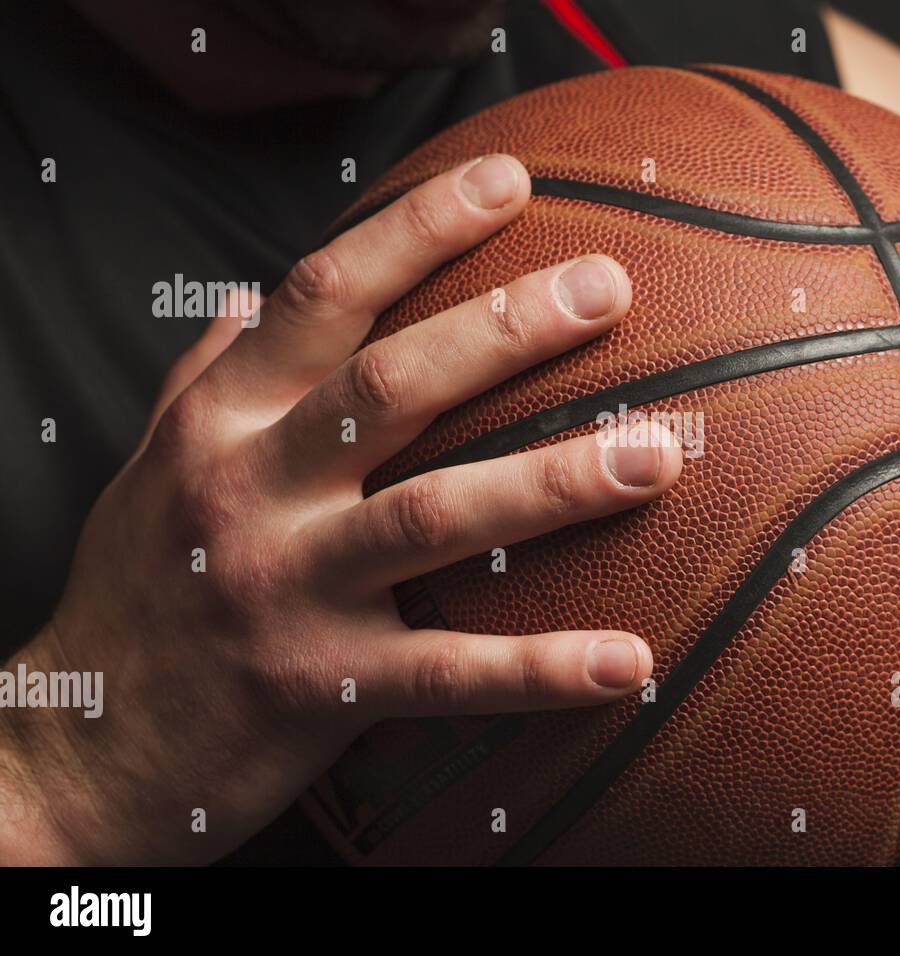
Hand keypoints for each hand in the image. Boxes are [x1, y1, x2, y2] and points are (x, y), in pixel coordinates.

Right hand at [0, 154, 681, 864]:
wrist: (83, 746)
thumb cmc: (138, 588)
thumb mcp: (153, 464)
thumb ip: (210, 374)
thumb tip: (257, 290)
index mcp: (222, 424)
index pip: (323, 295)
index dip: (416, 228)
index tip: (509, 180)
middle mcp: (252, 491)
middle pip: (392, 386)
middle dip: (507, 329)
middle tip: (610, 286)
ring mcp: (289, 591)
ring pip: (437, 517)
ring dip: (554, 483)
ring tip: (659, 453)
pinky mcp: (325, 689)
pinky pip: (451, 674)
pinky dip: (543, 669)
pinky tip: (631, 660)